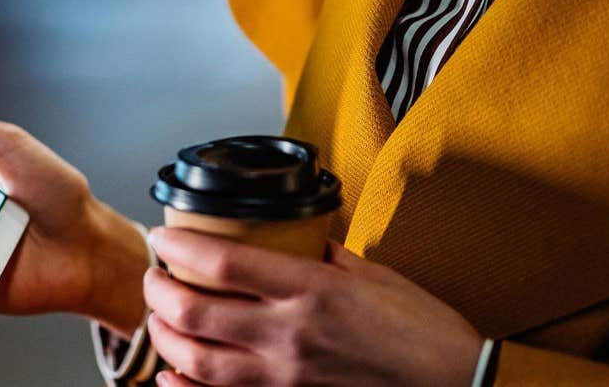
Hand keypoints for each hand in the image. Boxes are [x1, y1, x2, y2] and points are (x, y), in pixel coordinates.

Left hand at [144, 228, 482, 385]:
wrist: (455, 385)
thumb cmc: (424, 331)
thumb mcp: (373, 274)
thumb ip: (323, 255)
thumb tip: (291, 237)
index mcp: (313, 291)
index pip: (224, 263)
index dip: (180, 247)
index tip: (163, 237)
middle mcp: (291, 335)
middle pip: (195, 313)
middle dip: (159, 291)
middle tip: (153, 276)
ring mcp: (286, 378)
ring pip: (198, 361)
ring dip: (165, 337)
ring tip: (160, 317)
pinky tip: (170, 375)